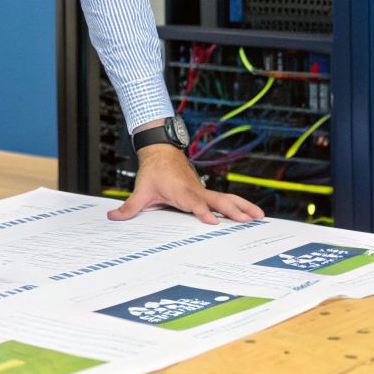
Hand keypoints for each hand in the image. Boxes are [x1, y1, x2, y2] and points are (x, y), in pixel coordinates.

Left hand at [110, 144, 263, 223]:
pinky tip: (253, 213)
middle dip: (233, 210)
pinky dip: (240, 205)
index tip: (214, 221)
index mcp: (181, 192)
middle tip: (249, 220)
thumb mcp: (141, 190)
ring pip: (226, 198)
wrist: (161, 151)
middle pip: (218, 201)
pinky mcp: (206, 192)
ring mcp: (203, 190)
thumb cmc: (153, 171)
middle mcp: (196, 191)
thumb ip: (129, 207)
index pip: (194, 204)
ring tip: (261, 216)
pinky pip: (226, 198)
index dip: (203, 212)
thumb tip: (113, 218)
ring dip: (243, 206)